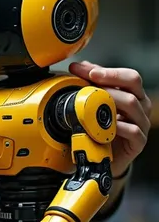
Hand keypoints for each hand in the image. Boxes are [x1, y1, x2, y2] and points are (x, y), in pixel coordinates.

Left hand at [69, 60, 151, 177]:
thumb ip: (93, 84)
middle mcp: (140, 106)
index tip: (85, 70)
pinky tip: (104, 126)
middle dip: (109, 78)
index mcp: (133, 94)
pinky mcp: (138, 142)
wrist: (105, 156)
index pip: (128, 75)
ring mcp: (141, 123)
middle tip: (90, 80)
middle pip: (133, 83)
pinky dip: (118, 126)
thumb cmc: (103, 128)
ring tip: (93, 100)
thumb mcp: (98, 103)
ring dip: (110, 99)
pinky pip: (133, 130)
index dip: (108, 71)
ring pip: (132, 104)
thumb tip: (80, 66)